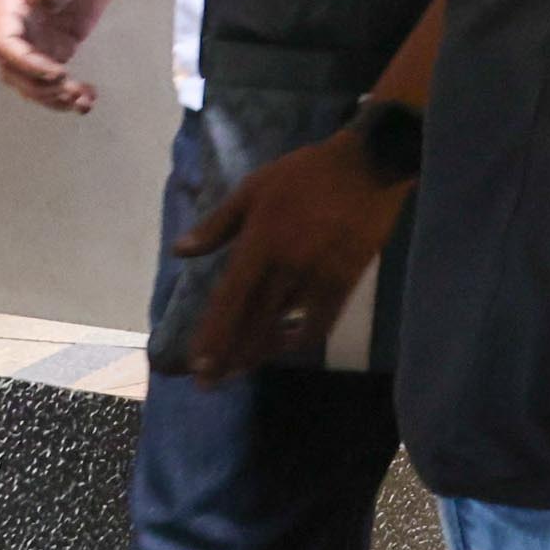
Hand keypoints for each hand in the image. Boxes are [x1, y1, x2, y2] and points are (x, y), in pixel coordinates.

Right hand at [0, 0, 121, 112]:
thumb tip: (39, 0)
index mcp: (9, 5)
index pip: (5, 43)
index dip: (24, 63)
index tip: (56, 73)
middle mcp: (16, 27)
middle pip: (12, 70)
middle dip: (38, 86)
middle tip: (70, 90)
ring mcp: (34, 40)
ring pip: (29, 80)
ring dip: (51, 97)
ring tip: (81, 101)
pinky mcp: (55, 48)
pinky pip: (53, 78)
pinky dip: (68, 92)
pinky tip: (88, 99)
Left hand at [171, 128, 410, 380]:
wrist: (369, 166)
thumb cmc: (307, 173)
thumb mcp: (254, 187)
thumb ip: (218, 223)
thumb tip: (180, 251)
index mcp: (261, 243)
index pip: (230, 300)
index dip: (214, 335)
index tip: (198, 364)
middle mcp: (286, 267)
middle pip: (253, 323)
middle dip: (229, 356)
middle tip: (210, 383)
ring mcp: (318, 277)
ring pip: (283, 326)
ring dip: (259, 351)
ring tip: (241, 368)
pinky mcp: (345, 280)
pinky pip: (320, 321)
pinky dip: (301, 338)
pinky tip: (288, 344)